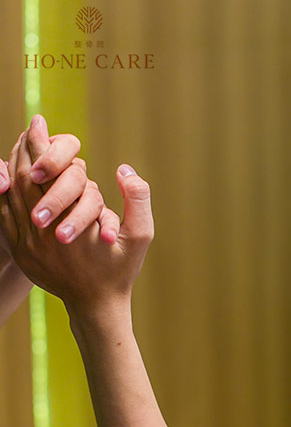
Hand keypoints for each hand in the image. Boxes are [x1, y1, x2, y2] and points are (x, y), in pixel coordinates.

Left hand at [0, 125, 152, 315]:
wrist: (96, 305)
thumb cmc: (119, 269)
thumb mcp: (140, 236)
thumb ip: (138, 200)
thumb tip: (125, 170)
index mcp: (68, 223)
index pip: (43, 172)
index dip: (39, 143)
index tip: (39, 122)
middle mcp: (41, 232)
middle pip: (21, 178)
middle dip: (22, 149)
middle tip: (27, 130)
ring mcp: (26, 244)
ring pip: (10, 195)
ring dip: (13, 167)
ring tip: (20, 148)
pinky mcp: (20, 252)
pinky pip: (4, 214)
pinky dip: (6, 191)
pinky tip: (12, 177)